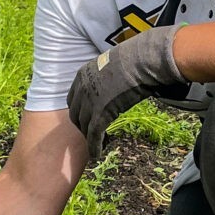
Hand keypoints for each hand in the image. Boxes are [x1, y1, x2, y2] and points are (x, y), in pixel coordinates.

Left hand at [66, 25, 184, 160]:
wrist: (141, 61)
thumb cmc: (135, 59)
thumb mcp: (112, 64)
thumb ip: (107, 75)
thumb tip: (117, 80)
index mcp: (82, 75)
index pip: (73, 99)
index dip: (80, 110)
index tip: (87, 117)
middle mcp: (82, 89)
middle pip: (76, 114)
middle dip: (82, 125)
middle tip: (92, 132)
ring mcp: (89, 102)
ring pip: (84, 126)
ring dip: (89, 137)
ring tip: (98, 145)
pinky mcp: (100, 114)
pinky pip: (94, 135)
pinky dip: (94, 147)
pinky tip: (97, 155)